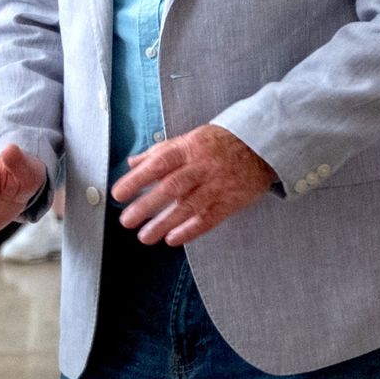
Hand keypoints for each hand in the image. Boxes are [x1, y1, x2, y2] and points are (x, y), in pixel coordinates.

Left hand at [111, 124, 277, 245]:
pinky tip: (173, 239)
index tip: (119, 194)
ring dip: (164, 223)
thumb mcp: (188, 139)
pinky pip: (209, 218)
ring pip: (189, 207)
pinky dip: (191, 231)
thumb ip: (159, 153)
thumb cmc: (218, 143)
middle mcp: (202, 167)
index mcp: (188, 149)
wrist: (260, 145)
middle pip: (172, 187)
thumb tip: (132, 163)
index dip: (137, 179)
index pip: (158, 164)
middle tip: (126, 220)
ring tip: (144, 237)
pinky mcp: (231, 201)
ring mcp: (218, 185)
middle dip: (147, 206)